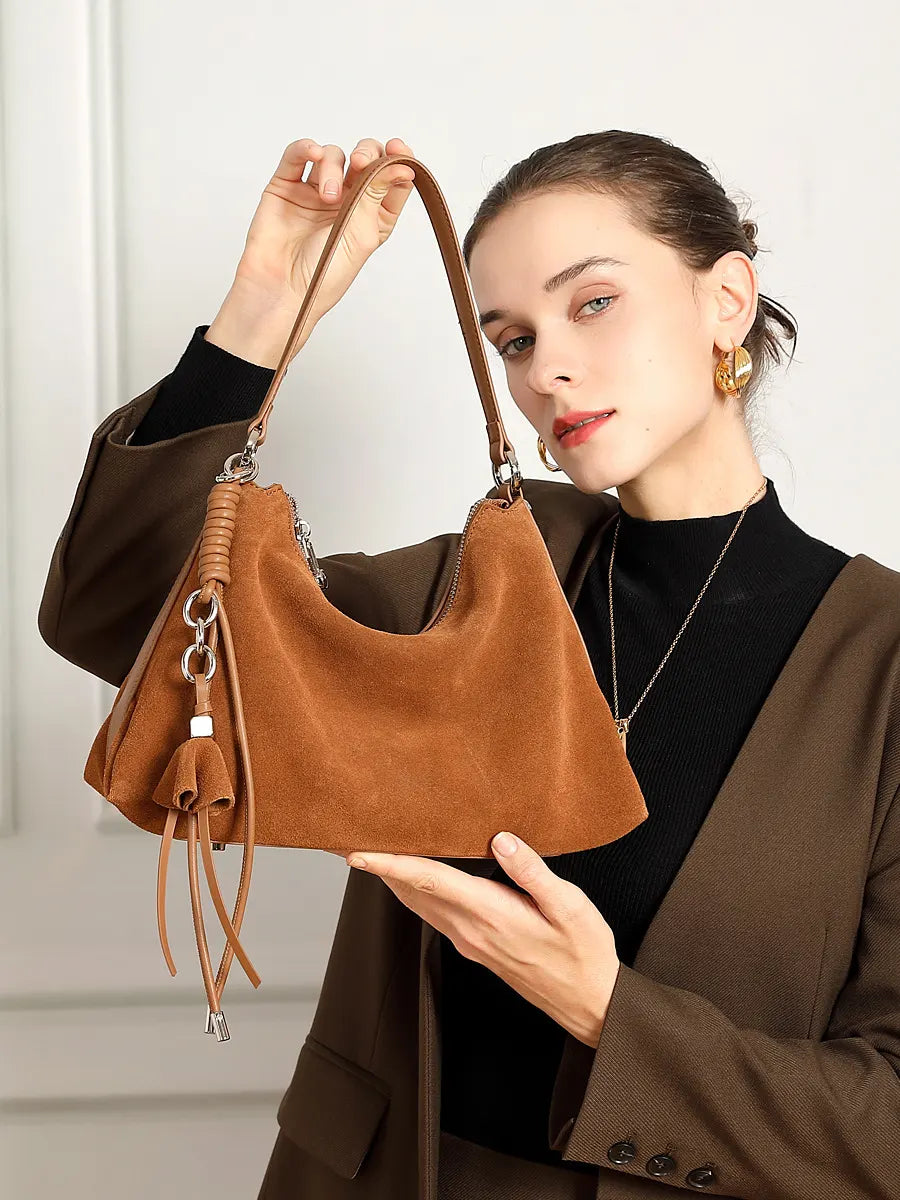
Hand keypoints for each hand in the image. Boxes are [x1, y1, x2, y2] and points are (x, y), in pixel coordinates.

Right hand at [235, 136, 415, 320]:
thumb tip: (402, 164)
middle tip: (360, 163)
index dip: (397, 159)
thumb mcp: (362, 234)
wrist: (281, 288)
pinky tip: (313, 153)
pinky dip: (306, 148)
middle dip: (366, 153)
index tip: (397, 149)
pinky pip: (297, 155)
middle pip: (363, 160)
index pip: (390, 179)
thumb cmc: (323, 274)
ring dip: (333, 168)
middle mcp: (345, 203)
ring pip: (332, 157)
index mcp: (371, 217)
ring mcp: (315, 193)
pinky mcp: (286, 187)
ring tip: (328, 197)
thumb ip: (377, 193)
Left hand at [345, 832, 620, 1047]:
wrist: (590, 1004)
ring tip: (369, 852)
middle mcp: (470, 930)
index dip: (390, 864)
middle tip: (346, 840)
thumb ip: (532, 872)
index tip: (357, 852)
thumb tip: (501, 840)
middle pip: (411, 892)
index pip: (429, 882)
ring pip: (418, 904)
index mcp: (490, 915)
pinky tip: (412, 876)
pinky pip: (433, 913)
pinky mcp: (476, 946)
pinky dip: (413, 890)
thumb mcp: (570, 906)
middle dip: (377, 866)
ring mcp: (470, 941)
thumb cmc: (584, 953)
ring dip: (390, 879)